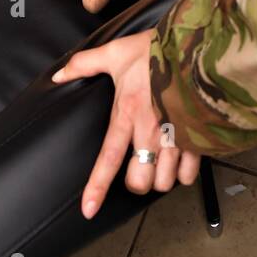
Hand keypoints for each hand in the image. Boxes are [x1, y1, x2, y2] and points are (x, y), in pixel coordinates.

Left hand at [52, 30, 200, 217]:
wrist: (197, 46)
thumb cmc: (156, 49)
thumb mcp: (116, 52)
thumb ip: (86, 64)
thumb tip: (58, 75)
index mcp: (127, 113)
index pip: (108, 158)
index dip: (97, 187)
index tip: (89, 210)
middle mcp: (151, 131)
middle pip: (140, 181)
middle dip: (136, 182)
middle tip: (137, 169)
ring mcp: (176, 137)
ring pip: (164, 182)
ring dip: (159, 178)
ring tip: (158, 164)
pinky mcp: (198, 138)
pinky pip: (189, 174)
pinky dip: (183, 173)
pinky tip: (179, 160)